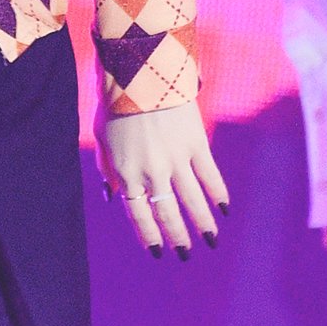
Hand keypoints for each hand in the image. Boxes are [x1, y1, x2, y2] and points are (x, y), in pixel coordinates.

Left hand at [96, 99, 228, 259]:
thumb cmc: (115, 104)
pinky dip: (218, 194)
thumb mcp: (102, 138)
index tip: (158, 252)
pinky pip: (209, 175)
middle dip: (178, 237)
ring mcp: (176, 159)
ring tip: (211, 240)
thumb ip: (106, 169)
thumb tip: (111, 198)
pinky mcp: (196, 143)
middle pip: (168, 213)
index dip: (149, 236)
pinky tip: (224, 209)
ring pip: (192, 200)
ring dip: (203, 223)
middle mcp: (152, 171)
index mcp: (126, 172)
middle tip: (186, 253)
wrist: (141, 72)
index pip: (139, 214)